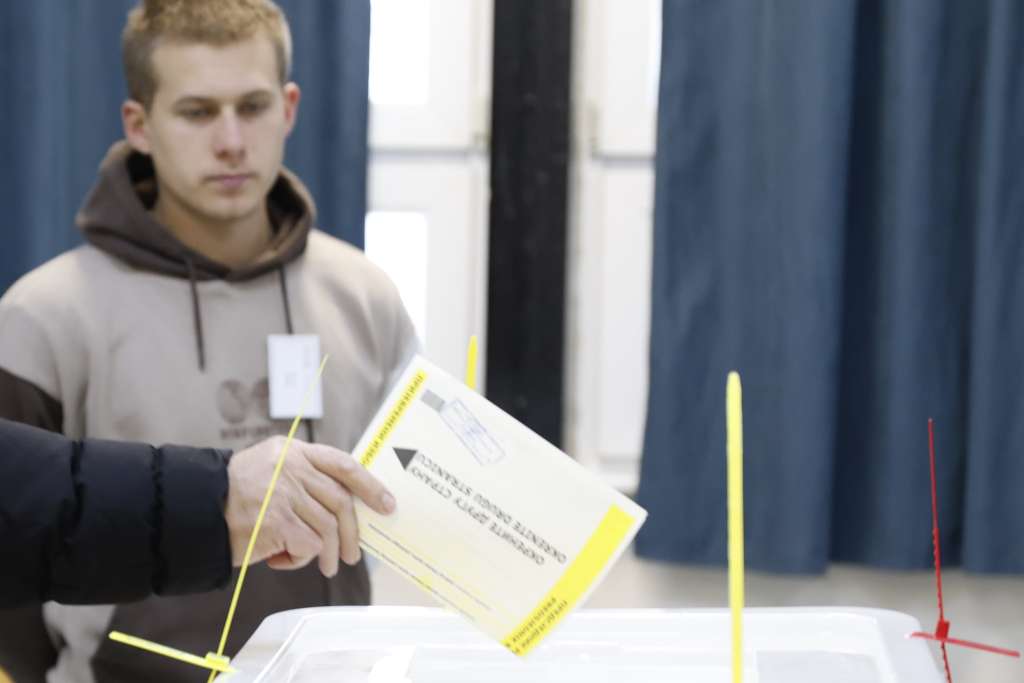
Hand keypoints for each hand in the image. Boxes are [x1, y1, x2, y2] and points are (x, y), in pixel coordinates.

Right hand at [224, 436, 395, 576]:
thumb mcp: (270, 470)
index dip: (370, 485)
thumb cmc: (236, 496)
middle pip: (340, 501)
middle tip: (355, 554)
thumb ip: (305, 478)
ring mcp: (284, 493)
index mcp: (293, 451)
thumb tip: (347, 505)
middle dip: (353, 532)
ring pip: (327, 527)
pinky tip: (284, 560)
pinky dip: (302, 558)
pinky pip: (308, 545)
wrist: (194, 509)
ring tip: (324, 565)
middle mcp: (291, 467)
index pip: (342, 463)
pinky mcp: (276, 521)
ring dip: (329, 552)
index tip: (387, 504)